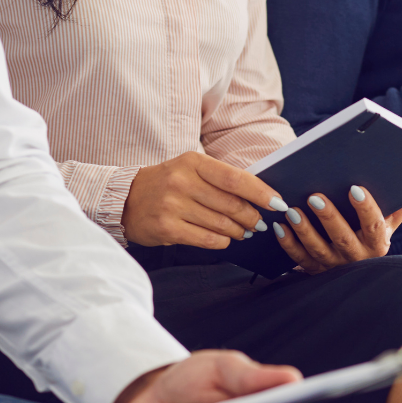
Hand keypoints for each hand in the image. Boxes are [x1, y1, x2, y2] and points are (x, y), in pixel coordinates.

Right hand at [123, 151, 284, 247]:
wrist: (124, 200)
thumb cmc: (166, 184)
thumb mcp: (190, 170)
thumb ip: (220, 180)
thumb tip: (258, 197)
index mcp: (192, 162)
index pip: (235, 178)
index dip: (261, 192)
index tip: (277, 203)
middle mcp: (182, 181)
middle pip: (232, 204)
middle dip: (252, 217)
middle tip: (259, 222)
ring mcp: (173, 206)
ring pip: (222, 224)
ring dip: (239, 231)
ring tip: (244, 231)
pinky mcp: (167, 228)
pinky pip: (208, 239)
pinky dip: (222, 241)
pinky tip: (225, 238)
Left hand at [272, 186, 401, 273]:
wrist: (358, 276)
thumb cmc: (370, 239)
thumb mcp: (387, 228)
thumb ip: (396, 211)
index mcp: (377, 244)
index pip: (374, 226)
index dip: (366, 208)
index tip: (355, 188)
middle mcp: (357, 258)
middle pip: (343, 238)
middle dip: (329, 218)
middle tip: (315, 196)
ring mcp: (334, 266)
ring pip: (318, 249)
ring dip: (305, 230)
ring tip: (293, 211)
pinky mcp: (315, 270)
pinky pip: (300, 258)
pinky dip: (289, 244)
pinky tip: (280, 227)